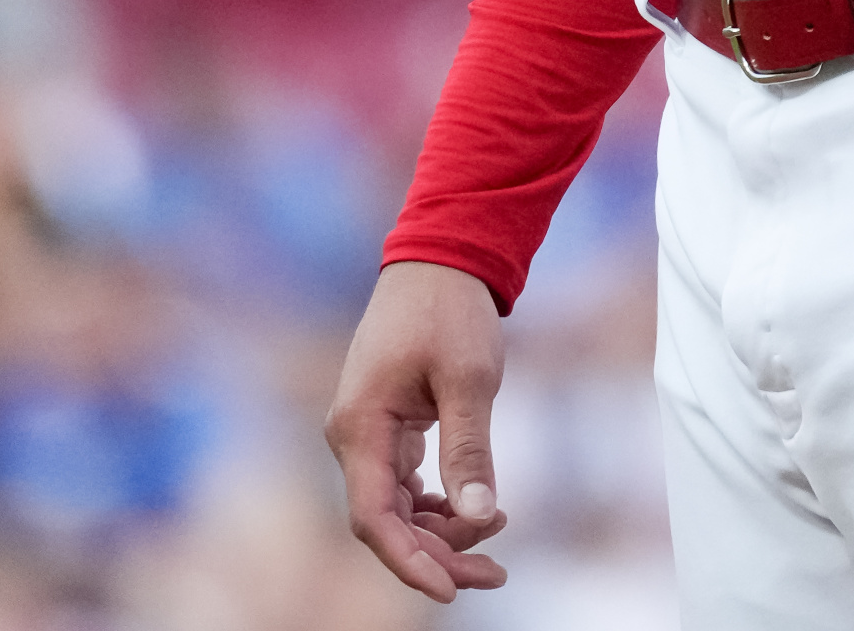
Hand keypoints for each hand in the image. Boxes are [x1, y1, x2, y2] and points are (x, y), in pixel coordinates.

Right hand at [325, 260, 513, 601]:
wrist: (438, 262)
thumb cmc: (450, 313)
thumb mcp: (470, 378)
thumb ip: (470, 449)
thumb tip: (482, 517)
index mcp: (360, 428)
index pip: (375, 518)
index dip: (410, 562)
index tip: (450, 591)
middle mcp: (352, 438)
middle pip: (386, 523)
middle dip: (438, 555)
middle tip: (496, 574)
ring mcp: (366, 435)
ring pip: (398, 509)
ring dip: (442, 534)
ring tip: (500, 533)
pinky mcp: (386, 429)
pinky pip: (405, 487)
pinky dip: (440, 506)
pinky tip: (480, 508)